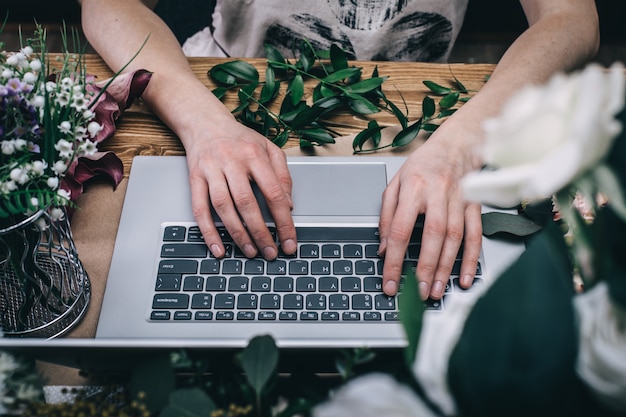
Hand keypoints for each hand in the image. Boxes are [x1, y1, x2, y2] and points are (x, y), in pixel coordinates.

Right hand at [184, 120, 297, 258]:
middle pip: (247, 203)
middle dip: (260, 232)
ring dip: (237, 234)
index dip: (283, 221)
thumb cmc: (240, 139)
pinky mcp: (195, 178)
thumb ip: (283, 175)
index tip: (288, 241)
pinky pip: (199, 209)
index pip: (274, 193)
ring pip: (223, 207)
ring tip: (250, 251)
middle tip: (270, 252)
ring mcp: (211, 170)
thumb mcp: (269, 148)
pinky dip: (208, 231)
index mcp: (255, 155)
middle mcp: (232, 162)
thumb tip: (289, 205)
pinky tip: (218, 248)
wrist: (205, 123)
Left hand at [378, 138, 482, 299]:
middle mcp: (437, 193)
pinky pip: (475, 234)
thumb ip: (387, 215)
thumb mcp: (396, 183)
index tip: (390, 281)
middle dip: (425, 268)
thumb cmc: (424, 164)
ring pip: (455, 238)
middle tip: (418, 293)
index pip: (400, 229)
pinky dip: (471, 258)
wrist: (458, 142)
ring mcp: (459, 199)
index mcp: (413, 188)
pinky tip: (464, 277)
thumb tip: (381, 247)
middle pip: (432, 235)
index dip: (393, 258)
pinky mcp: (475, 205)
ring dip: (446, 268)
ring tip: (436, 291)